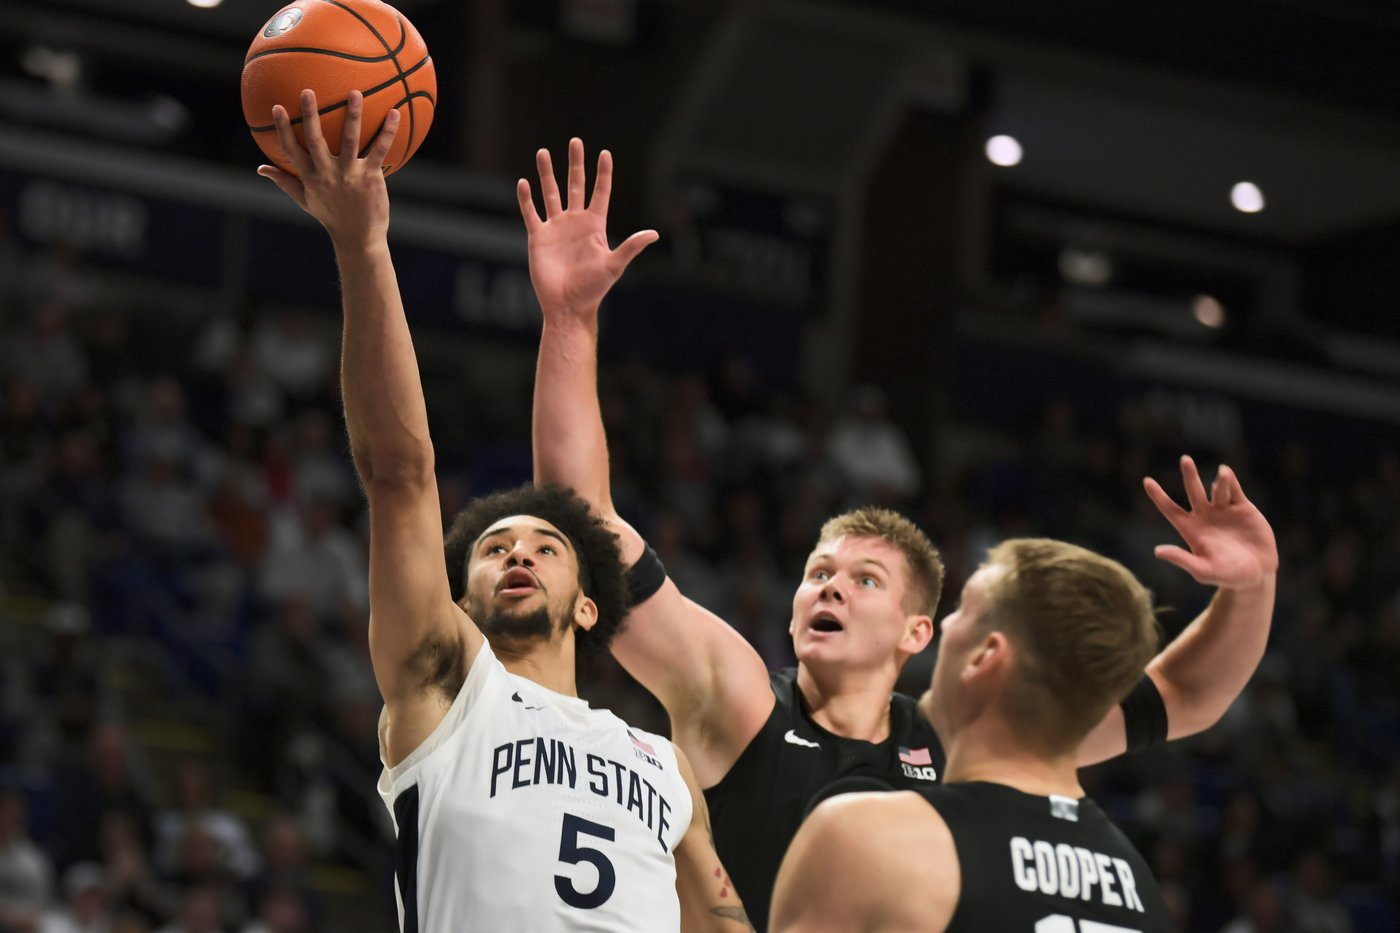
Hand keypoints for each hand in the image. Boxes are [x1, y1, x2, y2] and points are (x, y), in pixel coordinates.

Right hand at [256, 89, 397, 249]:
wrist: (358, 238)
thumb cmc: (331, 217)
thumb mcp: (305, 200)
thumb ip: (284, 181)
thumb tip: (261, 168)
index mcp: (310, 177)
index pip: (291, 149)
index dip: (283, 128)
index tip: (277, 107)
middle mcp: (328, 173)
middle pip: (315, 139)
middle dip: (310, 114)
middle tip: (307, 91)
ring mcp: (350, 174)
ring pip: (350, 139)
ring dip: (352, 115)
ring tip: (355, 92)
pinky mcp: (371, 177)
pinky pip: (379, 149)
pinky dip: (388, 132)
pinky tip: (394, 113)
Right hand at [517, 137, 657, 319]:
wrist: (567, 305)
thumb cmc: (593, 288)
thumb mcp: (614, 265)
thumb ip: (631, 247)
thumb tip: (655, 234)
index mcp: (595, 226)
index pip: (600, 193)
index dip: (603, 174)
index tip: (605, 153)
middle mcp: (575, 222)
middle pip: (576, 185)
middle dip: (575, 164)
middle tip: (575, 141)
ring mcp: (556, 228)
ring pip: (551, 194)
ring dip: (547, 174)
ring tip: (543, 152)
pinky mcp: (539, 238)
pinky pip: (531, 213)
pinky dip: (526, 199)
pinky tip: (523, 183)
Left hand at [1144, 455, 1278, 589]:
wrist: (1257, 574)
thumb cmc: (1227, 576)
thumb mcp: (1203, 570)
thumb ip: (1182, 560)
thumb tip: (1157, 551)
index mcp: (1191, 529)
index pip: (1170, 509)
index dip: (1158, 496)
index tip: (1146, 481)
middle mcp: (1205, 516)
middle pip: (1193, 490)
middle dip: (1189, 475)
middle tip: (1185, 459)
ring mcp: (1224, 510)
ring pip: (1217, 488)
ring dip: (1219, 481)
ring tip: (1222, 474)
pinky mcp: (1243, 508)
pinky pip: (1234, 490)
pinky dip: (1230, 481)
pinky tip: (1226, 473)